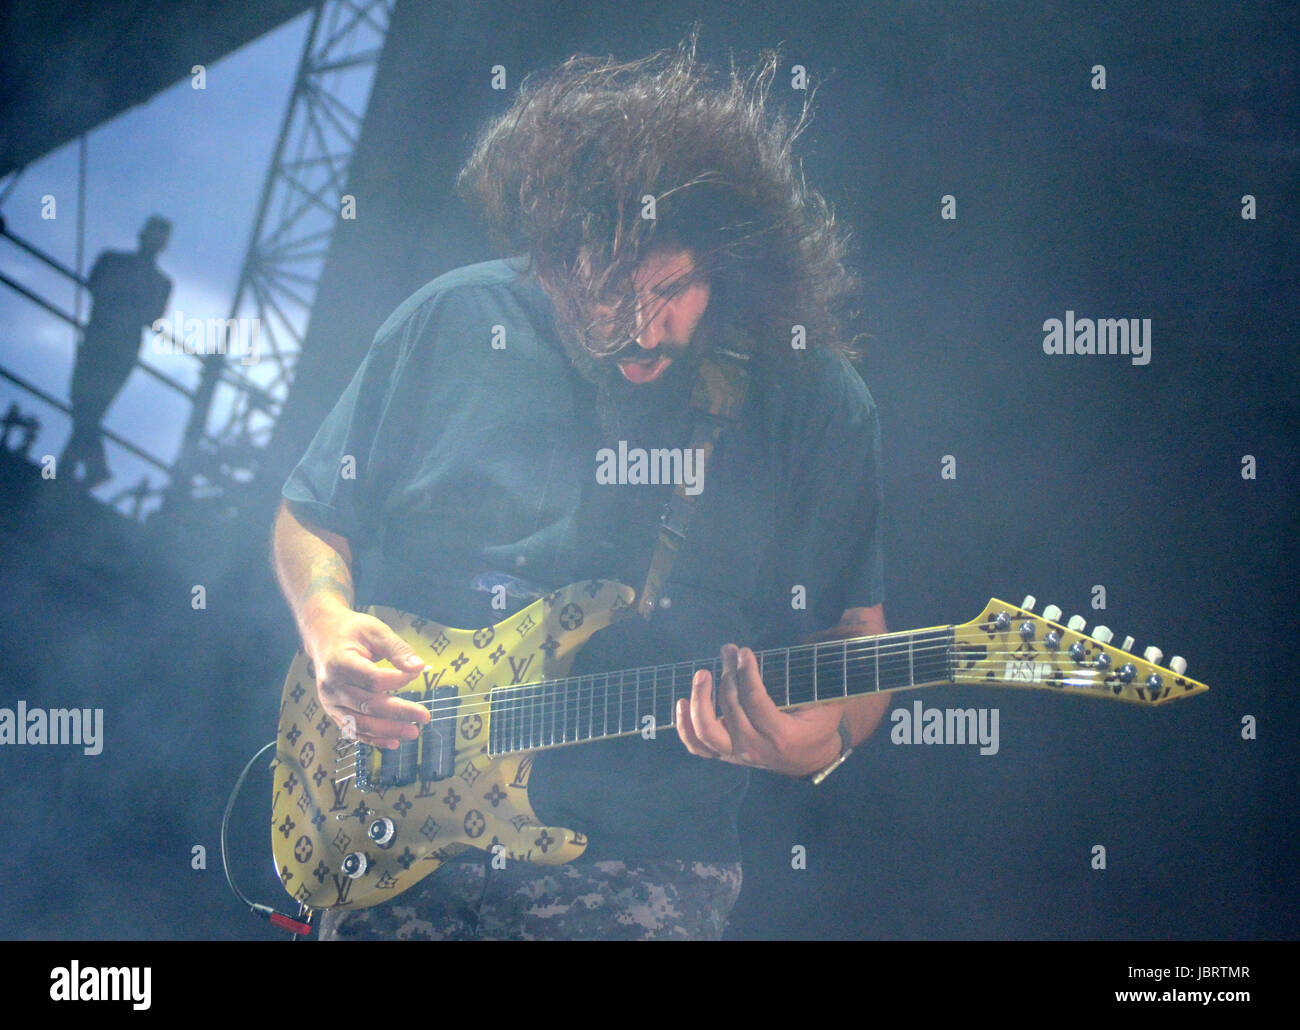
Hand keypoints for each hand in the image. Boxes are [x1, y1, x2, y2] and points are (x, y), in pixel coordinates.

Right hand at [302, 601, 430, 749]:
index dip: (397, 680)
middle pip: (367, 705)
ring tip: (413, 732)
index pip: (372, 679)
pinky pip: (352, 730)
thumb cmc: (352, 632)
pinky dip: (373, 739)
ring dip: (387, 731)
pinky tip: (393, 742)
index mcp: (340, 662)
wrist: (323, 636)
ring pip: (360, 723)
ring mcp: (330, 702)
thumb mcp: (375, 630)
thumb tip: (419, 668)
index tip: (416, 674)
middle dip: (398, 713)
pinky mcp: (333, 711)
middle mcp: (331, 686)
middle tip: (424, 717)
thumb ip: (397, 649)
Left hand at [675, 643, 844, 776]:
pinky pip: (697, 746)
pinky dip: (684, 726)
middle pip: (731, 709)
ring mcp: (736, 755)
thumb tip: (820, 645)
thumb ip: (815, 679)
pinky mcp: (725, 755)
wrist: (810, 758)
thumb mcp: (826, 703)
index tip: (744, 652)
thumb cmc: (818, 725)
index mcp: (781, 735)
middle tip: (728, 651)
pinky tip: (681, 702)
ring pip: (706, 731)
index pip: (755, 702)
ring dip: (700, 700)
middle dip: (728, 674)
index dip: (747, 674)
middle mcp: (755, 748)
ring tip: (702, 674)